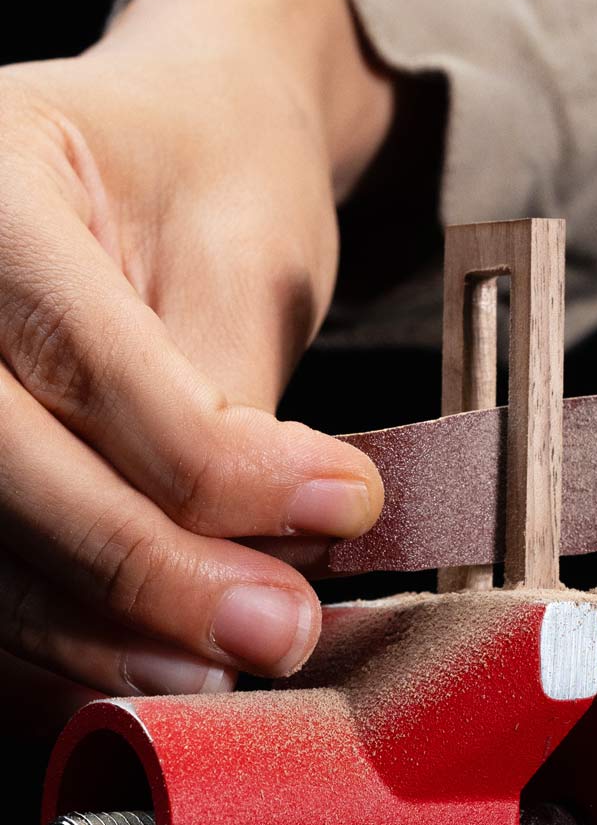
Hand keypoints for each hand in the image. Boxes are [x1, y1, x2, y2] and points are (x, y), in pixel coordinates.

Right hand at [0, 0, 391, 697]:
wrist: (173, 150)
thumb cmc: (213, 176)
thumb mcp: (243, 257)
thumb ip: (230, 401)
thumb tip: (257, 557)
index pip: (85, 362)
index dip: (212, 465)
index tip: (336, 507)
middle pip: (2, 469)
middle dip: (148, 572)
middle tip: (277, 628)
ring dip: (99, 637)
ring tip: (221, 664)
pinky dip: (53, 651)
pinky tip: (138, 674)